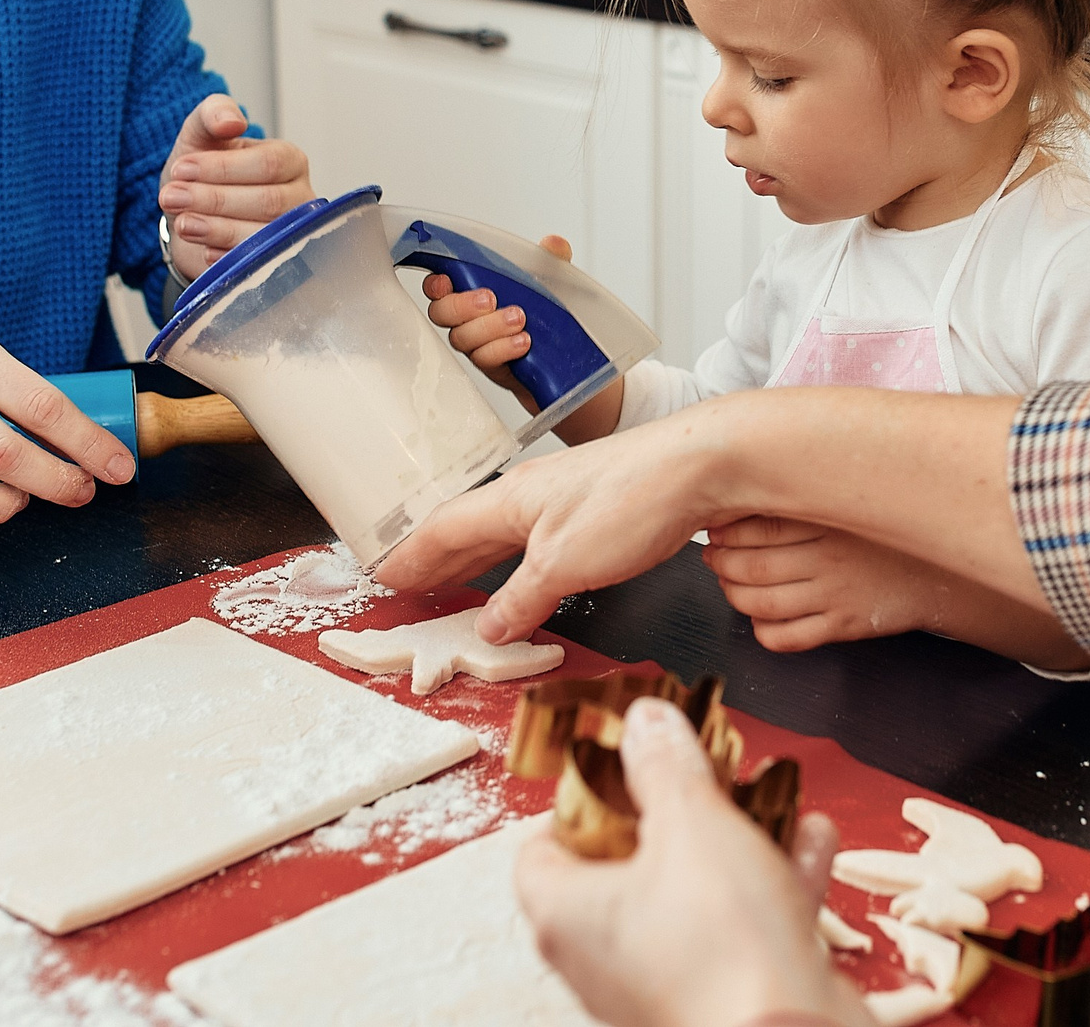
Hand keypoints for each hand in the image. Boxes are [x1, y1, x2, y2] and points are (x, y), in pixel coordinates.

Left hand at [157, 94, 314, 280]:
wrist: (190, 212)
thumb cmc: (203, 170)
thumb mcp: (202, 134)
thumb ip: (214, 113)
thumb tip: (232, 119)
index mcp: (290, 160)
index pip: (268, 164)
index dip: (223, 168)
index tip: (181, 169)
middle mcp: (299, 198)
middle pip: (268, 201)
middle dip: (214, 200)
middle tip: (171, 197)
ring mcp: (291, 235)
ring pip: (264, 235)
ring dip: (217, 230)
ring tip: (182, 223)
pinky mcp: (274, 263)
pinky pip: (259, 266)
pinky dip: (228, 258)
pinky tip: (203, 250)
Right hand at [374, 398, 742, 637]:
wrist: (704, 462)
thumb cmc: (634, 497)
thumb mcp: (565, 564)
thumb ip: (522, 598)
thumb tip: (489, 627)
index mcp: (512, 500)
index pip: (444, 529)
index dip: (412, 556)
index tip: (385, 574)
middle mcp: (534, 492)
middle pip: (470, 527)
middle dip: (437, 555)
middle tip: (410, 579)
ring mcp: (569, 496)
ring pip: (507, 530)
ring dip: (478, 556)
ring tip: (458, 577)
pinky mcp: (603, 505)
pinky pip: (542, 534)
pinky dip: (521, 557)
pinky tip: (532, 572)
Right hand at [424, 234, 623, 442]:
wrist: (563, 356)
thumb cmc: (545, 314)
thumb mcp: (550, 280)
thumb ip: (549, 260)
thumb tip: (554, 243)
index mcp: (474, 291)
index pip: (439, 285)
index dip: (436, 283)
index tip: (446, 280)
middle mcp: (470, 319)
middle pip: (441, 313)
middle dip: (461, 305)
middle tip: (489, 300)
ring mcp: (478, 344)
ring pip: (462, 338)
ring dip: (488, 327)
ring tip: (518, 319)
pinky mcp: (492, 365)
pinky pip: (485, 359)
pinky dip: (502, 348)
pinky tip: (522, 341)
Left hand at [517, 698, 863, 1026]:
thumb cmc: (721, 953)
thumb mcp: (691, 823)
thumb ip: (665, 766)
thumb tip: (646, 725)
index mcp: (567, 915)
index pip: (542, 847)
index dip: (579, 798)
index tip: (621, 763)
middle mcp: (606, 956)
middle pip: (628, 861)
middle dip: (678, 807)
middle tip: (705, 770)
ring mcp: (664, 979)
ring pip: (693, 890)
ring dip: (737, 838)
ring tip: (768, 796)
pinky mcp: (722, 993)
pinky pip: (739, 925)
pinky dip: (772, 881)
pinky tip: (810, 841)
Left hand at [708, 516, 1089, 669]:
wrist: (945, 564)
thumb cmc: (890, 523)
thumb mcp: (853, 489)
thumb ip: (809, 483)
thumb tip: (754, 473)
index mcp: (830, 516)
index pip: (757, 524)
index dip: (726, 530)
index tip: (715, 527)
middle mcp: (830, 556)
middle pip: (751, 566)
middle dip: (721, 564)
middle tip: (714, 556)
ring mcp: (837, 594)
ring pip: (761, 603)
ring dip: (734, 595)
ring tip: (730, 583)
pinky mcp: (846, 626)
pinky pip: (788, 638)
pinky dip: (763, 631)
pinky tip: (760, 617)